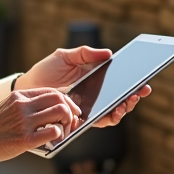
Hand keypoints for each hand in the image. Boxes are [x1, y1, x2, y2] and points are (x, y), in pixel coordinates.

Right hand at [0, 88, 81, 164]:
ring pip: (60, 114)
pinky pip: (53, 132)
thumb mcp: (8, 107)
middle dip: (71, 112)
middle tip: (70, 123)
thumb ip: (26, 105)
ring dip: (67, 124)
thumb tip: (51, 111)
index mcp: (19, 96)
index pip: (53, 92)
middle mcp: (23, 106)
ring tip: (62, 133)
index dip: (67, 101)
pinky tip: (53, 141)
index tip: (71, 111)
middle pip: (60, 100)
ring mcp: (24, 122)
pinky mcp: (25, 139)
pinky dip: (59, 136)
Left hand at [16, 45, 150, 128]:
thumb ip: (85, 54)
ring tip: (127, 102)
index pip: (119, 81)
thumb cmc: (46, 71)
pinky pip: (99, 120)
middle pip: (121, 97)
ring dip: (124, 108)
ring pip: (114, 111)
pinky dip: (109, 118)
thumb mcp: (65, 56)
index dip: (134, 82)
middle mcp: (96, 94)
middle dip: (134, 96)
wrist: (29, 87)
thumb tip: (108, 53)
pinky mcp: (81, 118)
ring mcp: (90, 107)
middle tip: (139, 92)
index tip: (144, 81)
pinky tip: (114, 113)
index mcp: (95, 77)